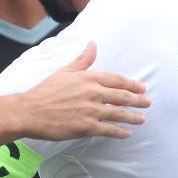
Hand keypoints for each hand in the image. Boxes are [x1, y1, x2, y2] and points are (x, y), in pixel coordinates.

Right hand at [13, 42, 148, 140]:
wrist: (30, 111)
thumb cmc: (45, 91)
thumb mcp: (65, 71)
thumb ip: (83, 59)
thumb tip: (93, 44)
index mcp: (89, 78)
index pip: (117, 80)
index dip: (131, 85)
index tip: (141, 88)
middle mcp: (93, 93)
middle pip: (122, 97)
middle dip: (138, 100)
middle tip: (147, 103)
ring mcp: (91, 111)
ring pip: (118, 114)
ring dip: (133, 117)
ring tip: (141, 119)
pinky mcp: (86, 127)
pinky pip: (108, 129)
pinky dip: (119, 132)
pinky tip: (126, 134)